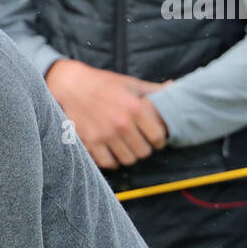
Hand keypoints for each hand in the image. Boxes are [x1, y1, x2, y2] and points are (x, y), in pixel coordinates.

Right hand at [45, 59, 168, 169]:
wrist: (73, 86)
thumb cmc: (105, 84)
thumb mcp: (130, 83)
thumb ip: (152, 90)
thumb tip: (173, 87)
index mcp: (134, 108)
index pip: (157, 136)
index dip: (160, 140)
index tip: (156, 139)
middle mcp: (121, 124)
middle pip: (144, 152)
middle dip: (145, 149)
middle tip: (141, 143)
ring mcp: (105, 135)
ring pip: (127, 160)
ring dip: (129, 156)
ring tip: (127, 148)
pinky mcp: (91, 143)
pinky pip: (108, 163)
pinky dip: (113, 161)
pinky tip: (114, 153)